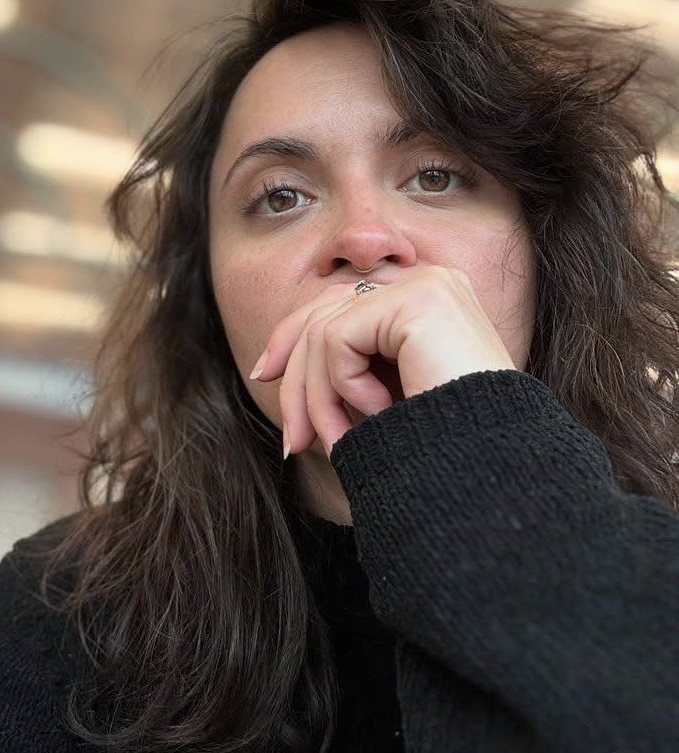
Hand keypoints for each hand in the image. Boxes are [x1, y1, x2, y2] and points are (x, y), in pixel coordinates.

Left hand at [250, 266, 516, 457]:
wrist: (491, 473)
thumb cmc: (441, 450)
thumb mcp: (381, 400)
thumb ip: (343, 367)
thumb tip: (273, 364)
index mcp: (427, 300)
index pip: (340, 303)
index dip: (293, 336)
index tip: (264, 374)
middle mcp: (429, 282)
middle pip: (325, 312)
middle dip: (297, 379)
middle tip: (293, 441)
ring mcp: (426, 285)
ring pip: (323, 330)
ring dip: (319, 398)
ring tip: (338, 442)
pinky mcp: (418, 301)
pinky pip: (338, 339)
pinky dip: (343, 387)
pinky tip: (380, 412)